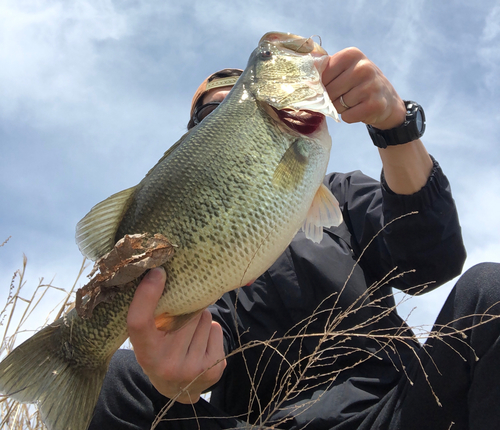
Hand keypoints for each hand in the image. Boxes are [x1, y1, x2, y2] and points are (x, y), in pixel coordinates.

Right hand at [127, 267, 226, 403]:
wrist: (177, 390)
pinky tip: (201, 343)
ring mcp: (192, 368)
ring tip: (189, 334)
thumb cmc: (159, 352)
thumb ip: (152, 313)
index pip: (139, 321)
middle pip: (184, 313)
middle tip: (178, 320)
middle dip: (185, 309)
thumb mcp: (147, 338)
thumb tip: (163, 272)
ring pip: (203, 318)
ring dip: (199, 319)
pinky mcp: (214, 369)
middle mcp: (167, 364)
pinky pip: (216, 328)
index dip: (147, 294)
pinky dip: (211, 330)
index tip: (157, 272)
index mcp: (144, 353)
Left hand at [322, 47, 405, 129]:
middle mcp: (363, 67)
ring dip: (341, 108)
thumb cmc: (357, 84)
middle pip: (329, 91)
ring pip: (337, 105)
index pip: (322, 75)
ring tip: (354, 102)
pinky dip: (350, 117)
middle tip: (345, 96)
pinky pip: (347, 116)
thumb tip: (305, 61)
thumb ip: (324, 67)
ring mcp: (371, 86)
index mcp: (351, 54)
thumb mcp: (344, 69)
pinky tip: (359, 109)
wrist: (386, 99)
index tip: (333, 85)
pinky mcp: (374, 104)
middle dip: (332, 98)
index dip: (323, 86)